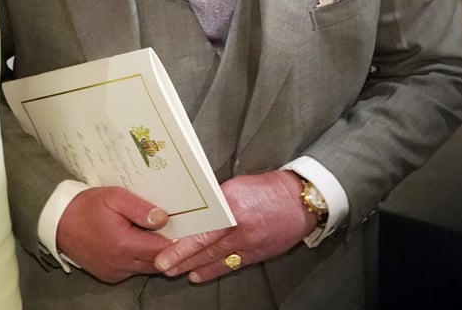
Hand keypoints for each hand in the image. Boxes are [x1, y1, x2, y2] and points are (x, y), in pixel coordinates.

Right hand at [56, 186, 172, 282]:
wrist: (58, 223)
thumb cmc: (86, 206)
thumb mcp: (113, 197)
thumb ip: (140, 208)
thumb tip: (163, 218)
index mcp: (125, 244)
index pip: (164, 249)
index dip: (177, 240)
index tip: (184, 228)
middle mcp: (122, 264)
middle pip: (159, 262)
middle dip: (168, 249)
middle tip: (172, 231)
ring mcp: (115, 272)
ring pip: (146, 268)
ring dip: (153, 255)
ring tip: (152, 235)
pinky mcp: (109, 276)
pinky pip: (132, 271)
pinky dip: (138, 260)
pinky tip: (134, 243)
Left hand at [154, 170, 315, 282]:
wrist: (299, 201)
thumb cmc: (267, 189)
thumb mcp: (236, 186)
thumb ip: (217, 201)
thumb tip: (197, 209)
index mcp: (231, 206)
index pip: (202, 229)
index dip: (183, 242)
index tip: (165, 248)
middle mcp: (239, 228)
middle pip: (205, 247)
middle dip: (181, 258)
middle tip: (162, 266)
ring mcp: (249, 243)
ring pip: (215, 259)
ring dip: (193, 266)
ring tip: (175, 271)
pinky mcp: (257, 253)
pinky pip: (231, 265)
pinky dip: (214, 271)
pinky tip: (199, 274)